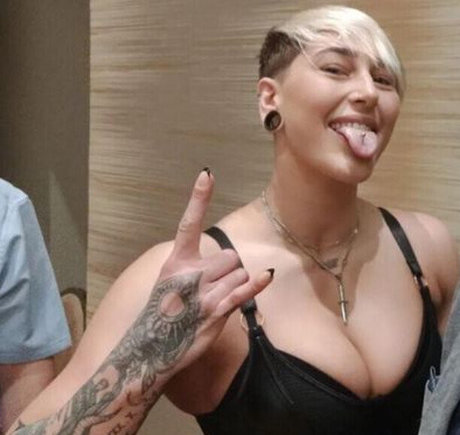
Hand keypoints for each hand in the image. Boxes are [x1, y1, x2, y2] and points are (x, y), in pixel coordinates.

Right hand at [150, 168, 272, 374]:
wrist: (150, 349)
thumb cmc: (161, 313)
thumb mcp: (168, 282)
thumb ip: (193, 266)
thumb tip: (227, 261)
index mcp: (175, 262)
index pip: (189, 223)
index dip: (198, 198)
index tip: (207, 174)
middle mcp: (189, 273)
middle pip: (229, 256)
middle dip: (227, 270)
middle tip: (210, 289)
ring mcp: (203, 292)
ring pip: (238, 273)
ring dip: (233, 286)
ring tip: (211, 304)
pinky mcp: (216, 311)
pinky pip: (243, 292)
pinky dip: (256, 283)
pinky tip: (267, 275)